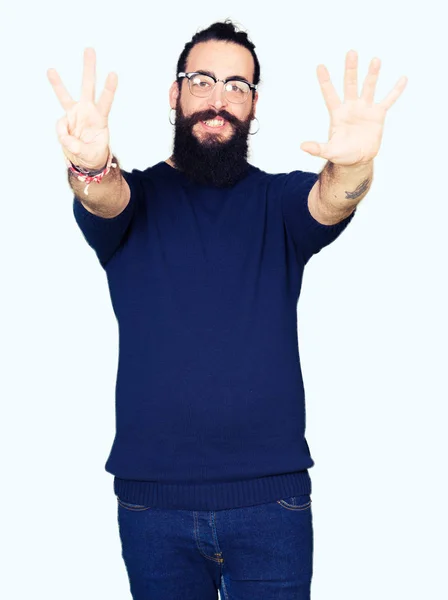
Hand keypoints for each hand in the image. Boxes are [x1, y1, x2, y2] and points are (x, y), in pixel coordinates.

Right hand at [47, 47, 117, 169]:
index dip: (109, 88)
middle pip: (88, 86)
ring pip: (66, 95)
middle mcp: (88, 111)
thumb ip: (80, 148)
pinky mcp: (65, 119)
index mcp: (100, 118)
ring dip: (57, 83)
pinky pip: (60, 126)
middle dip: (89, 68)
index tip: (113, 73)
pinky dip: (62, 135)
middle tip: (90, 49)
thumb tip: (65, 139)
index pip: (106, 101)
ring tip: (50, 70)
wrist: (84, 157)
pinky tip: (69, 141)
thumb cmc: (93, 153)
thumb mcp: (91, 155)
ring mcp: (75, 113)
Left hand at [300, 50, 407, 165]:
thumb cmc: (342, 154)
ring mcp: (365, 109)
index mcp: (337, 114)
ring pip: (369, 87)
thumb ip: (317, 148)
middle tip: (351, 52)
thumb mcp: (329, 151)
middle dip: (350, 69)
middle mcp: (351, 107)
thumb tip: (302, 146)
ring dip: (372, 74)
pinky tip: (403, 79)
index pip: (329, 94)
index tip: (320, 66)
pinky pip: (388, 100)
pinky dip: (396, 90)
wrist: (358, 159)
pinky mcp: (378, 114)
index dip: (325, 81)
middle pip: (350, 84)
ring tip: (375, 60)